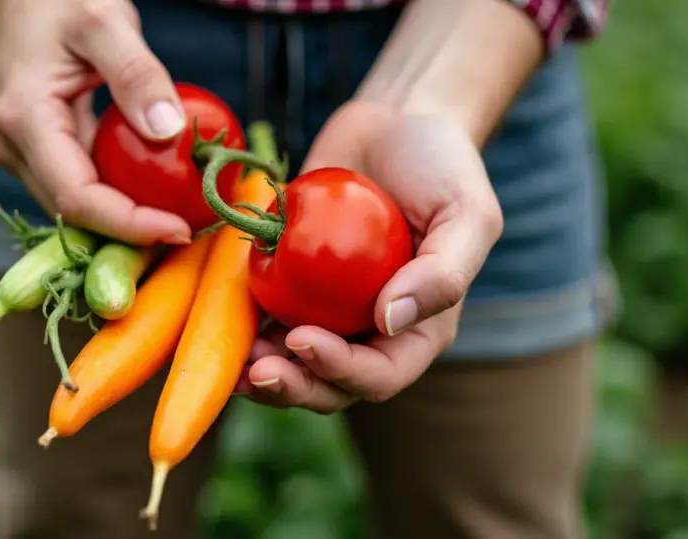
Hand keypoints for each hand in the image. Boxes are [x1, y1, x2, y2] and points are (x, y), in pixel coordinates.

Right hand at [0, 0, 192, 244]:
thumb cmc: (58, 1)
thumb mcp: (105, 21)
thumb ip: (136, 73)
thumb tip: (168, 131)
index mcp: (24, 118)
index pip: (76, 196)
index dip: (128, 223)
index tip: (180, 228)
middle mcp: (12, 147)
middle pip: (75, 212)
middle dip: (132, 230)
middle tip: (192, 228)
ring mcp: (21, 155)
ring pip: (77, 206)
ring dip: (127, 217)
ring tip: (181, 214)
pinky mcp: (37, 155)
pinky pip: (81, 187)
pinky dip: (118, 195)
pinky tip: (157, 193)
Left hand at [236, 101, 503, 412]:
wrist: (394, 122)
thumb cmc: (442, 165)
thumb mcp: (467, 214)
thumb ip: (442, 274)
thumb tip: (389, 321)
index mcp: (418, 328)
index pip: (381, 374)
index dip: (341, 371)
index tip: (302, 341)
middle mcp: (371, 330)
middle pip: (331, 384)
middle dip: (295, 387)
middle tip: (258, 370)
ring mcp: (328, 309)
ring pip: (291, 363)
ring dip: (262, 372)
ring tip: (234, 360)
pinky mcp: (292, 282)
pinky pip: (265, 318)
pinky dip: (243, 329)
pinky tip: (221, 324)